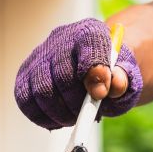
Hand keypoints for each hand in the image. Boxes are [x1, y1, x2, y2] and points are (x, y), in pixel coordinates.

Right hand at [14, 18, 141, 128]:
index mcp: (91, 32)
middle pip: (62, 76)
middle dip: (76, 103)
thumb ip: (124, 80)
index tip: (100, 95)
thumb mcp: (126, 77)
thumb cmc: (112, 74)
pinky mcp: (26, 74)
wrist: (95, 70)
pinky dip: (41, 116)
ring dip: (59, 113)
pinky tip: (57, 119)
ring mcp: (40, 55)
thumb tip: (113, 86)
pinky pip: (25, 100)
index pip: (90, 45)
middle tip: (86, 115)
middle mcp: (62, 38)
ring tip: (73, 117)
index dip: (95, 72)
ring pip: (41, 91)